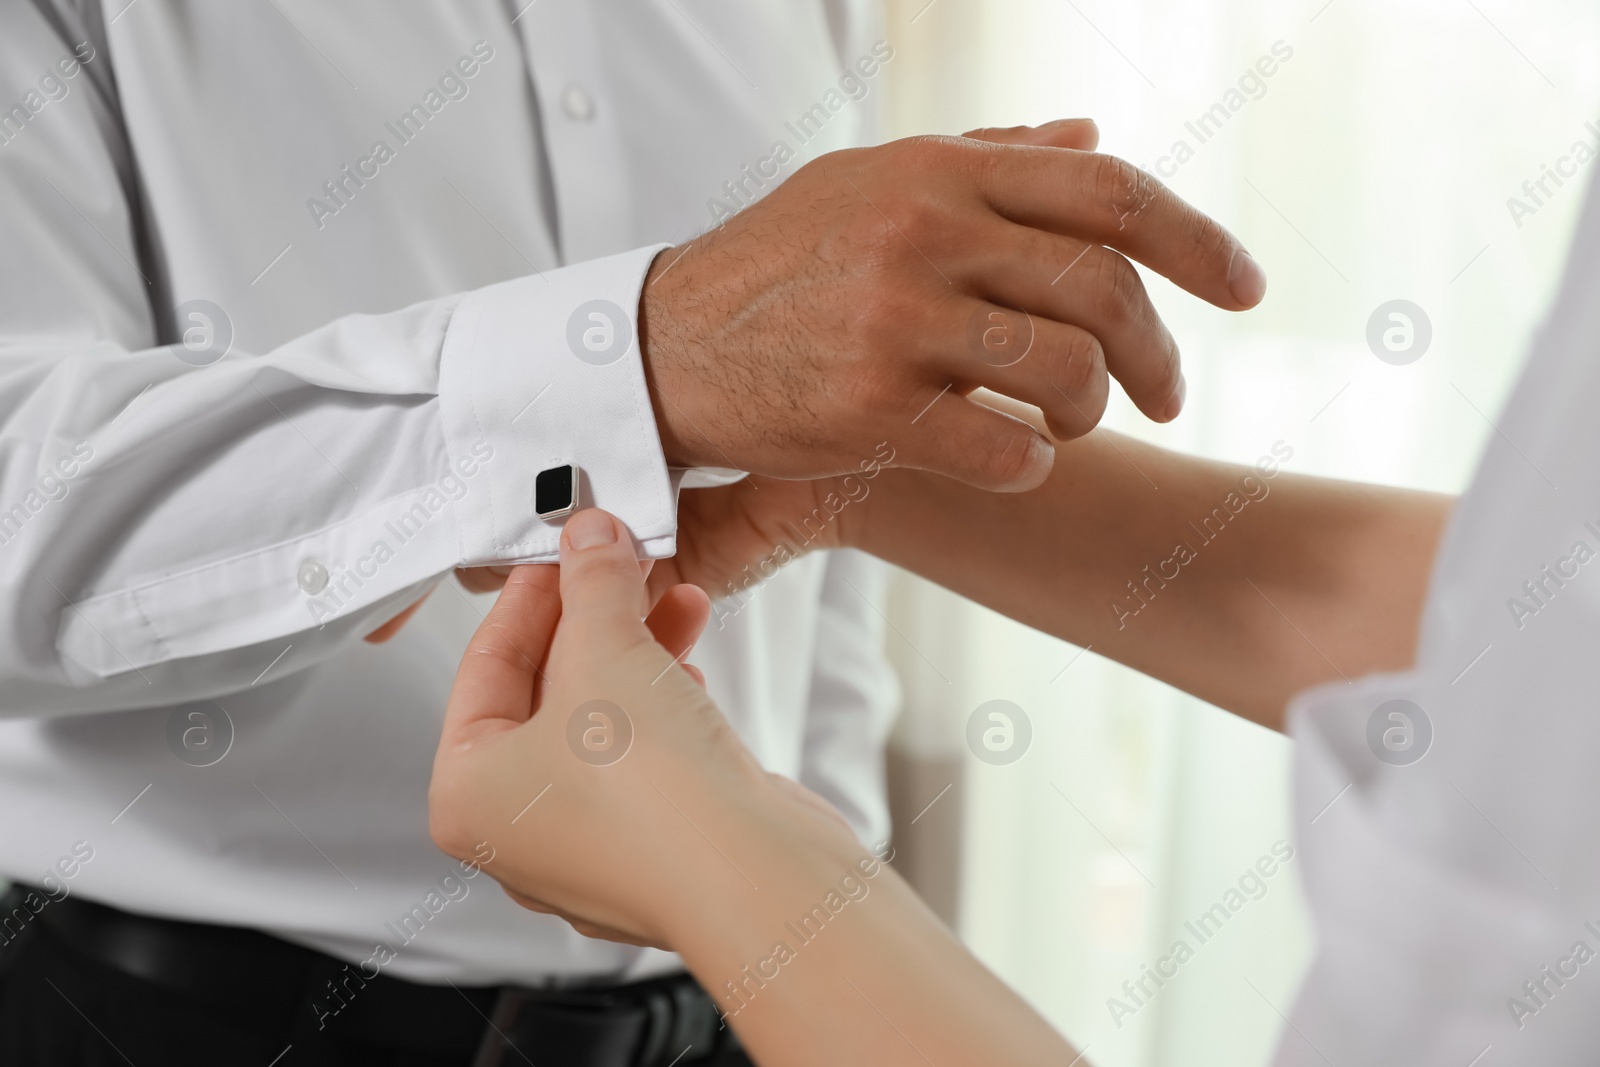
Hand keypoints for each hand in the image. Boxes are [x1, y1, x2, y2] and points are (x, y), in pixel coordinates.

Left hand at [429, 508, 859, 946]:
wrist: (755, 877)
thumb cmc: (655, 798)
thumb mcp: (608, 651)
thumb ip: (594, 584)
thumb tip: (588, 539)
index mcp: (467, 797)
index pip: (485, 667)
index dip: (532, 596)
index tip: (565, 552)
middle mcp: (520, 833)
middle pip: (545, 693)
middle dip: (594, 620)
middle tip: (620, 565)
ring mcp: (591, 847)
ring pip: (601, 723)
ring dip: (638, 653)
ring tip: (676, 600)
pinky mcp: (655, 848)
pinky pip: (646, 758)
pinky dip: (664, 705)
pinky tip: (692, 668)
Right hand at [641, 118, 1265, 492]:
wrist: (664, 345)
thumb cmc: (776, 264)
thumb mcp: (871, 182)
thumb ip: (986, 157)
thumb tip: (1089, 136)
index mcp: (939, 170)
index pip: (1109, 192)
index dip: (1199, 241)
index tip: (1246, 288)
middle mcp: (925, 234)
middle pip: (1105, 287)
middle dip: (1160, 351)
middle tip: (1167, 393)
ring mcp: (898, 323)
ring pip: (1066, 369)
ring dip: (1095, 410)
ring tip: (1079, 424)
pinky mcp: (871, 410)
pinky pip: (1004, 447)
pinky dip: (1035, 462)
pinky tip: (1023, 460)